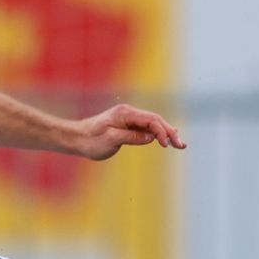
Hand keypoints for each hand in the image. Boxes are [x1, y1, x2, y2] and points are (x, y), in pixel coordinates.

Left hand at [70, 104, 185, 159]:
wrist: (76, 138)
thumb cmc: (91, 140)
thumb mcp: (111, 140)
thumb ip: (131, 137)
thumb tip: (151, 137)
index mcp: (126, 113)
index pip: (150, 120)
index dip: (161, 131)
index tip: (166, 145)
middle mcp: (129, 113)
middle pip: (155, 120)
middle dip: (170, 132)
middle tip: (182, 145)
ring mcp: (129, 119)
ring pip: (153, 124)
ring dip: (166, 133)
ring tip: (180, 144)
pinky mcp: (127, 126)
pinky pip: (146, 128)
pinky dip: (157, 134)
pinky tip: (167, 140)